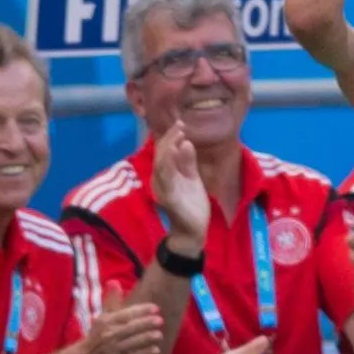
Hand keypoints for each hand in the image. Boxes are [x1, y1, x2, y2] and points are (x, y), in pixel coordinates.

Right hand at [77, 289, 163, 353]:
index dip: (141, 310)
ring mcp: (113, 351)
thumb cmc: (98, 335)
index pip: (125, 314)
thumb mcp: (103, 318)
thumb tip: (114, 281)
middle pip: (131, 328)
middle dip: (146, 324)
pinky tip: (155, 350)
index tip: (155, 308)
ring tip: (158, 335)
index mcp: (105, 322)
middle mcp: (108, 336)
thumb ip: (112, 301)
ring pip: (134, 343)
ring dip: (147, 338)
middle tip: (160, 320)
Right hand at [151, 122, 209, 249]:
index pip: (164, 152)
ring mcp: (163, 188)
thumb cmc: (191, 204)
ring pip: (161, 164)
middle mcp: (160, 179)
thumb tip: (185, 142)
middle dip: (169, 138)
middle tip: (180, 125)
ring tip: (178, 134)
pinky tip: (173, 153)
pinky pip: (167, 179)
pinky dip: (168, 165)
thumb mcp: (191, 178)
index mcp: (166, 174)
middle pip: (161, 155)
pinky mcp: (169, 198)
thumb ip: (188, 162)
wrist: (193, 230)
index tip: (181, 124)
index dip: (170, 137)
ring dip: (168, 147)